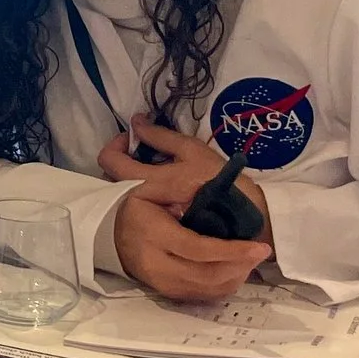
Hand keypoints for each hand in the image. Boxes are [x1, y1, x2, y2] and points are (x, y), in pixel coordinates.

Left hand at [98, 119, 271, 242]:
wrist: (249, 223)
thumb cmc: (223, 184)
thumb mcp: (194, 152)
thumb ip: (161, 136)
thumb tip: (137, 122)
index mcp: (147, 183)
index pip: (109, 160)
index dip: (116, 143)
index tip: (135, 139)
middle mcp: (139, 206)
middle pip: (112, 179)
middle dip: (125, 163)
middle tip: (146, 156)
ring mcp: (147, 225)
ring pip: (122, 197)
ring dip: (133, 182)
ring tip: (156, 175)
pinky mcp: (157, 235)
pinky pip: (137, 214)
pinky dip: (144, 200)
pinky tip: (163, 195)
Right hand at [112, 182, 271, 299]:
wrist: (108, 234)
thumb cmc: (136, 207)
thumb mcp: (151, 187)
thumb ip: (180, 186)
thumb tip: (212, 190)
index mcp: (153, 235)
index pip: (198, 249)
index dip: (231, 250)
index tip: (259, 247)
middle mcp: (156, 265)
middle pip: (207, 274)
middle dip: (240, 265)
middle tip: (260, 252)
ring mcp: (161, 283)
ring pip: (208, 289)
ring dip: (236, 276)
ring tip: (250, 259)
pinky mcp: (168, 293)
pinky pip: (203, 296)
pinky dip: (224, 285)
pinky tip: (233, 269)